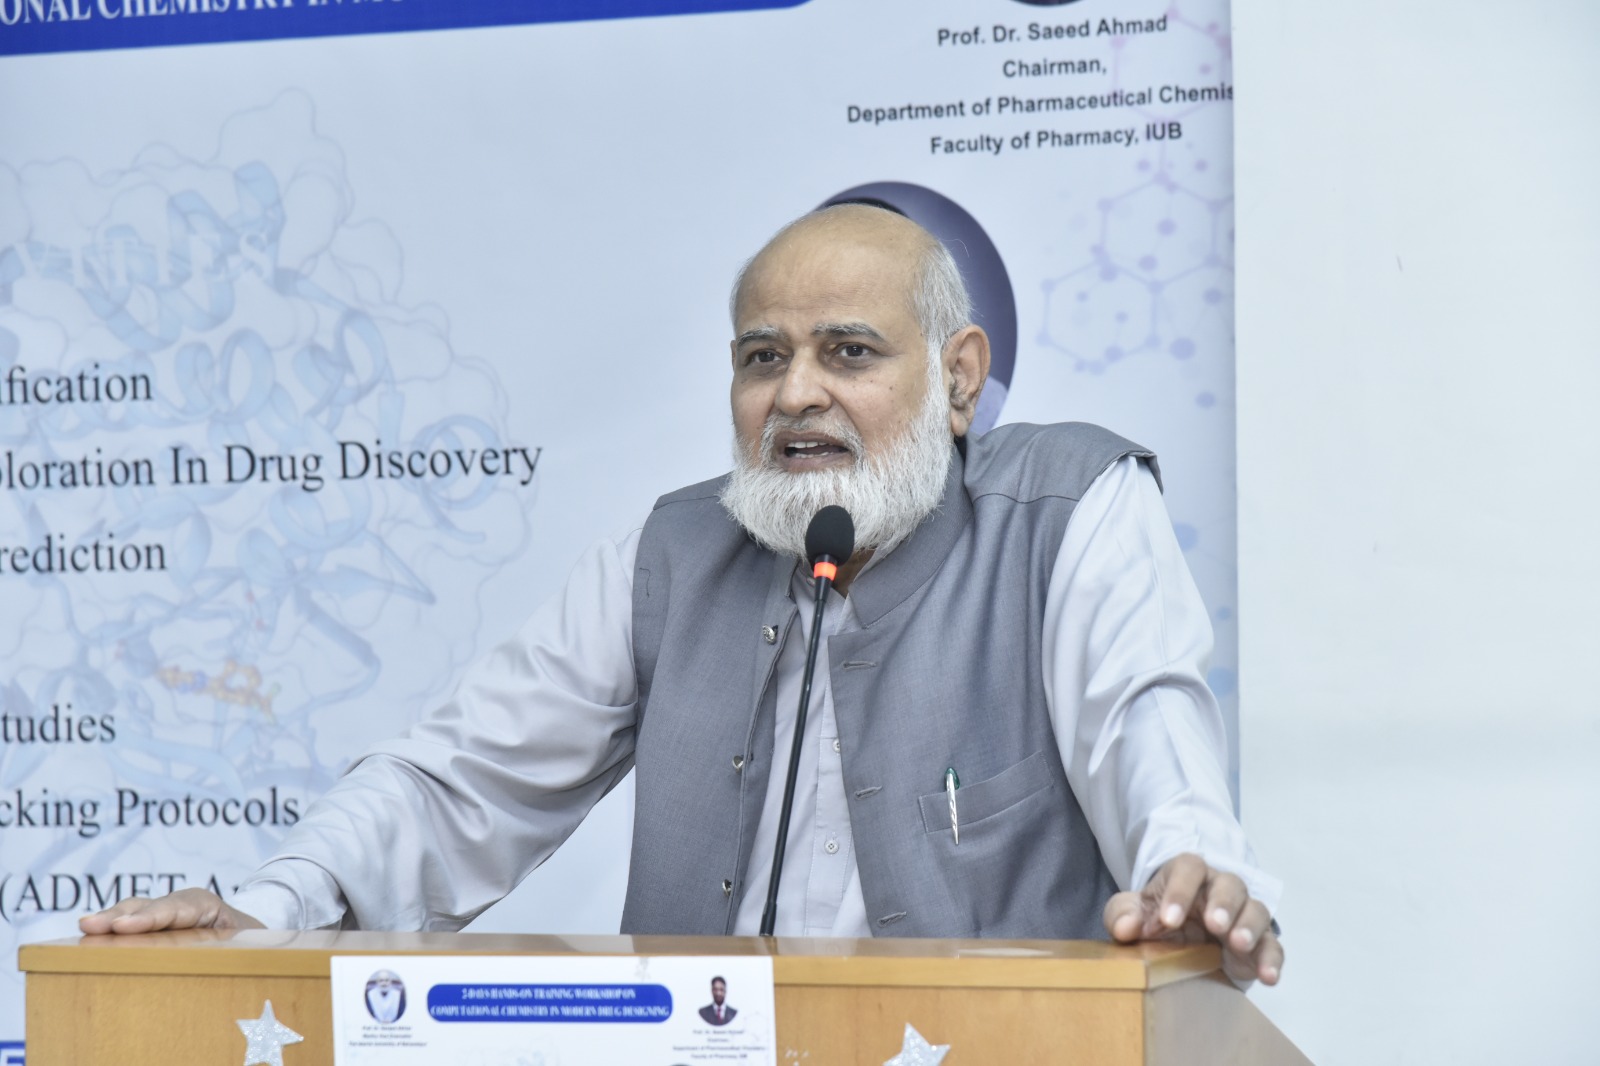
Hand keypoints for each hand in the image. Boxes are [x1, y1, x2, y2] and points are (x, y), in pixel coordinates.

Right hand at [78, 887, 264, 935]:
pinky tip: (89, 934)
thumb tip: (223, 959)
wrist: (249, 926)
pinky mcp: (152, 920)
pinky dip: (111, 927)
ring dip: (109, 920)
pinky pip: (130, 922)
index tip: (125, 926)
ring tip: (85, 928)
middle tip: (89, 925)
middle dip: (119, 916)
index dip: (150, 918)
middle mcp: (181, 902)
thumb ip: (232, 946)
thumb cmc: (248, 936)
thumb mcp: (246, 940)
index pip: (177, 909)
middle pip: (147, 906)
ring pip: (134, 910)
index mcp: (206, 904)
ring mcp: (164, 909)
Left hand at [1102, 852, 1282, 984]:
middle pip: (1230, 884)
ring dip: (1250, 926)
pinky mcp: (1258, 944)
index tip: (1168, 919)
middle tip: (1214, 924)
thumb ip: (1122, 914)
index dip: (1180, 890)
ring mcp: (1242, 916)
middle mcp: (1220, 890)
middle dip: (1223, 903)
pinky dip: (1272, 960)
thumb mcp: (1132, 913)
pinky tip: (1268, 976)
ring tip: (1238, 944)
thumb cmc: (1157, 918)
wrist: (1179, 942)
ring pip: (1256, 910)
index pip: (1189, 868)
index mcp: (1188, 876)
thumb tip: (1125, 927)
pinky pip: (1272, 946)